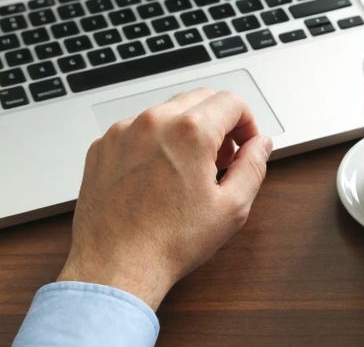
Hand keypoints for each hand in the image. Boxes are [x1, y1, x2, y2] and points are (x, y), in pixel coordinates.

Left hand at [58, 88, 272, 307]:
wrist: (115, 266)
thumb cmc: (168, 242)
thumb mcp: (231, 208)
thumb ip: (254, 166)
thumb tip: (261, 144)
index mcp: (189, 132)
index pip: (231, 101)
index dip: (247, 122)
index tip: (245, 144)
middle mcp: (153, 122)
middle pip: (199, 99)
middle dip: (218, 123)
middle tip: (221, 159)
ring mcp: (123, 132)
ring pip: (166, 112)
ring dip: (185, 130)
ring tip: (188, 170)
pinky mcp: (102, 146)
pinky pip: (136, 129)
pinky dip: (153, 142)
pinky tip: (156, 177)